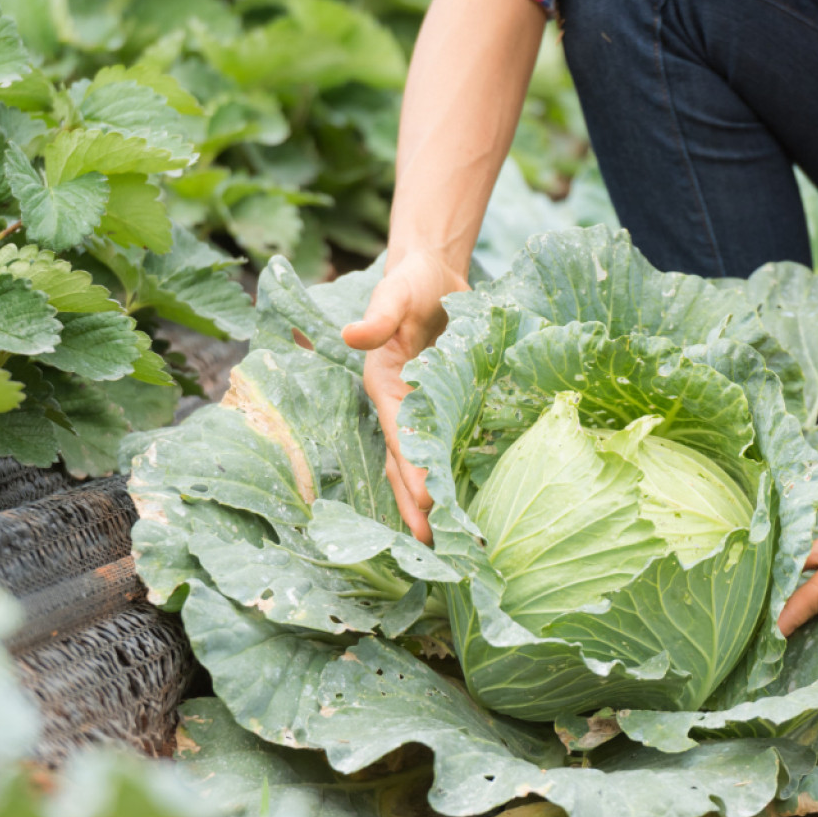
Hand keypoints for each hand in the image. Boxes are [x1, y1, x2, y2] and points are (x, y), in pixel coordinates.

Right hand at [341, 250, 468, 542]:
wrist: (433, 273)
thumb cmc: (411, 282)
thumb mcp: (394, 292)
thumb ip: (378, 317)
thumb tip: (351, 335)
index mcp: (385, 385)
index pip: (401, 436)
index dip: (412, 470)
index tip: (426, 503)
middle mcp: (400, 404)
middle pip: (405, 462)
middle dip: (415, 502)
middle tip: (431, 544)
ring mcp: (422, 408)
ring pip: (422, 462)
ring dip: (429, 499)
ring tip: (443, 540)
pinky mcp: (445, 404)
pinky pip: (445, 444)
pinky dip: (452, 472)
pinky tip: (467, 500)